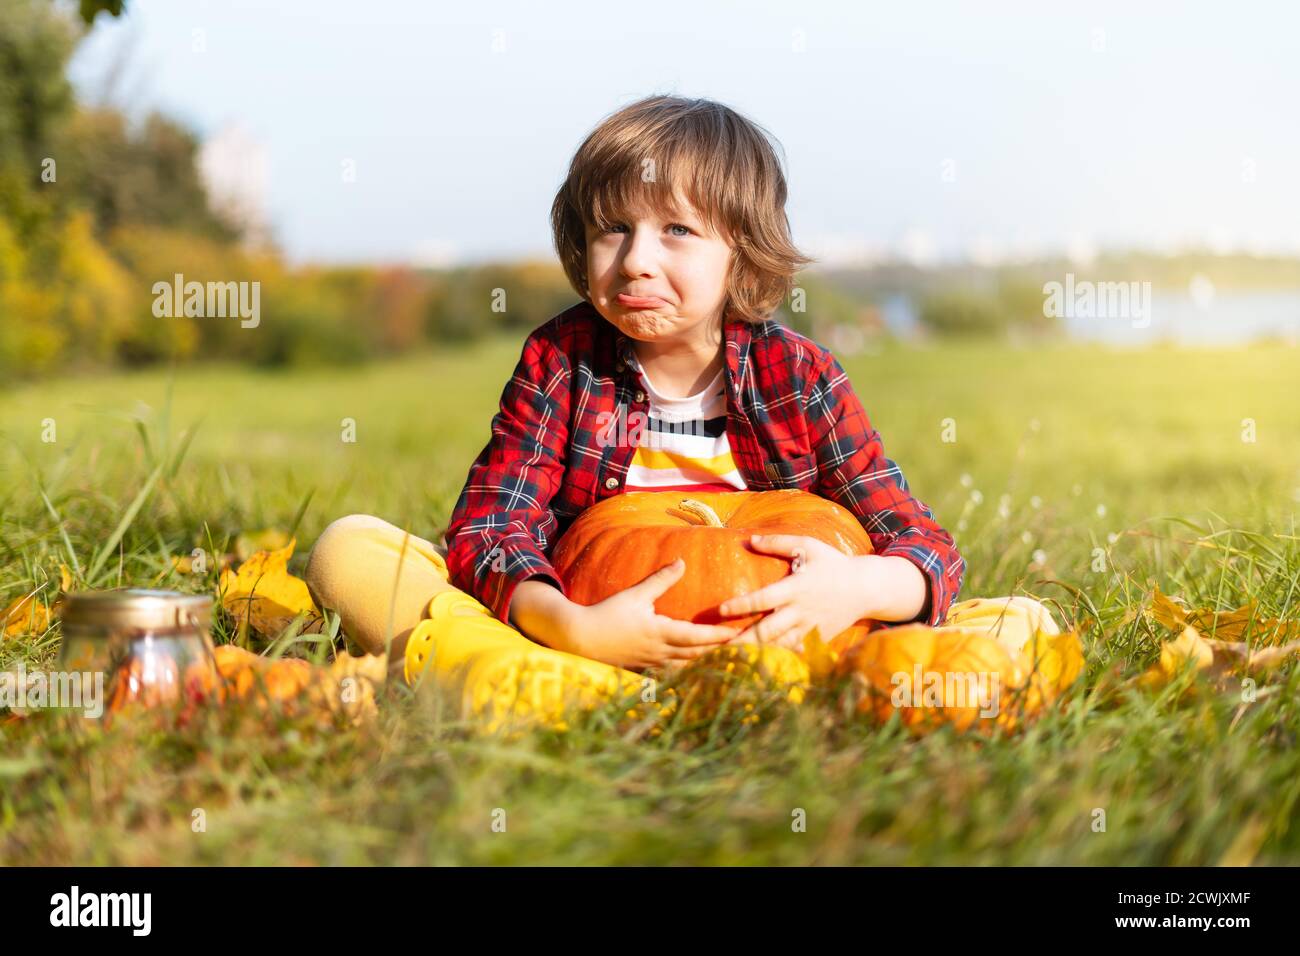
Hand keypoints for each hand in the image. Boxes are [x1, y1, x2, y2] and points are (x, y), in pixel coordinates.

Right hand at [566, 559, 736, 670]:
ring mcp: (652, 664)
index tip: (739, 634)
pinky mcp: (644, 668)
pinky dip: (688, 668)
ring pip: (687, 666)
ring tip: (725, 657)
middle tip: (742, 647)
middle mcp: (660, 652)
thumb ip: (660, 580)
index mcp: (661, 633)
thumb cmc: (607, 613)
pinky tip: (697, 667)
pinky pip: (672, 671)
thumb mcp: (635, 594)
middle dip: (720, 652)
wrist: (579, 638)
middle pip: (698, 656)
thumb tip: (681, 562)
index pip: (698, 638)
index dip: (720, 637)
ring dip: (706, 662)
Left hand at [718, 534, 868, 652]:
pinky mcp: (816, 639)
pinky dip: (777, 659)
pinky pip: (794, 651)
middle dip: (744, 640)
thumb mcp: (808, 546)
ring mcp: (809, 628)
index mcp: (797, 588)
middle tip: (720, 647)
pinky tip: (758, 667)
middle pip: (768, 630)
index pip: (764, 598)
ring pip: (779, 645)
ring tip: (733, 661)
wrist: (865, 589)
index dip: (742, 605)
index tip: (721, 609)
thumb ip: (778, 543)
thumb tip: (750, 540)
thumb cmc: (833, 563)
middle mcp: (801, 611)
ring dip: (756, 654)